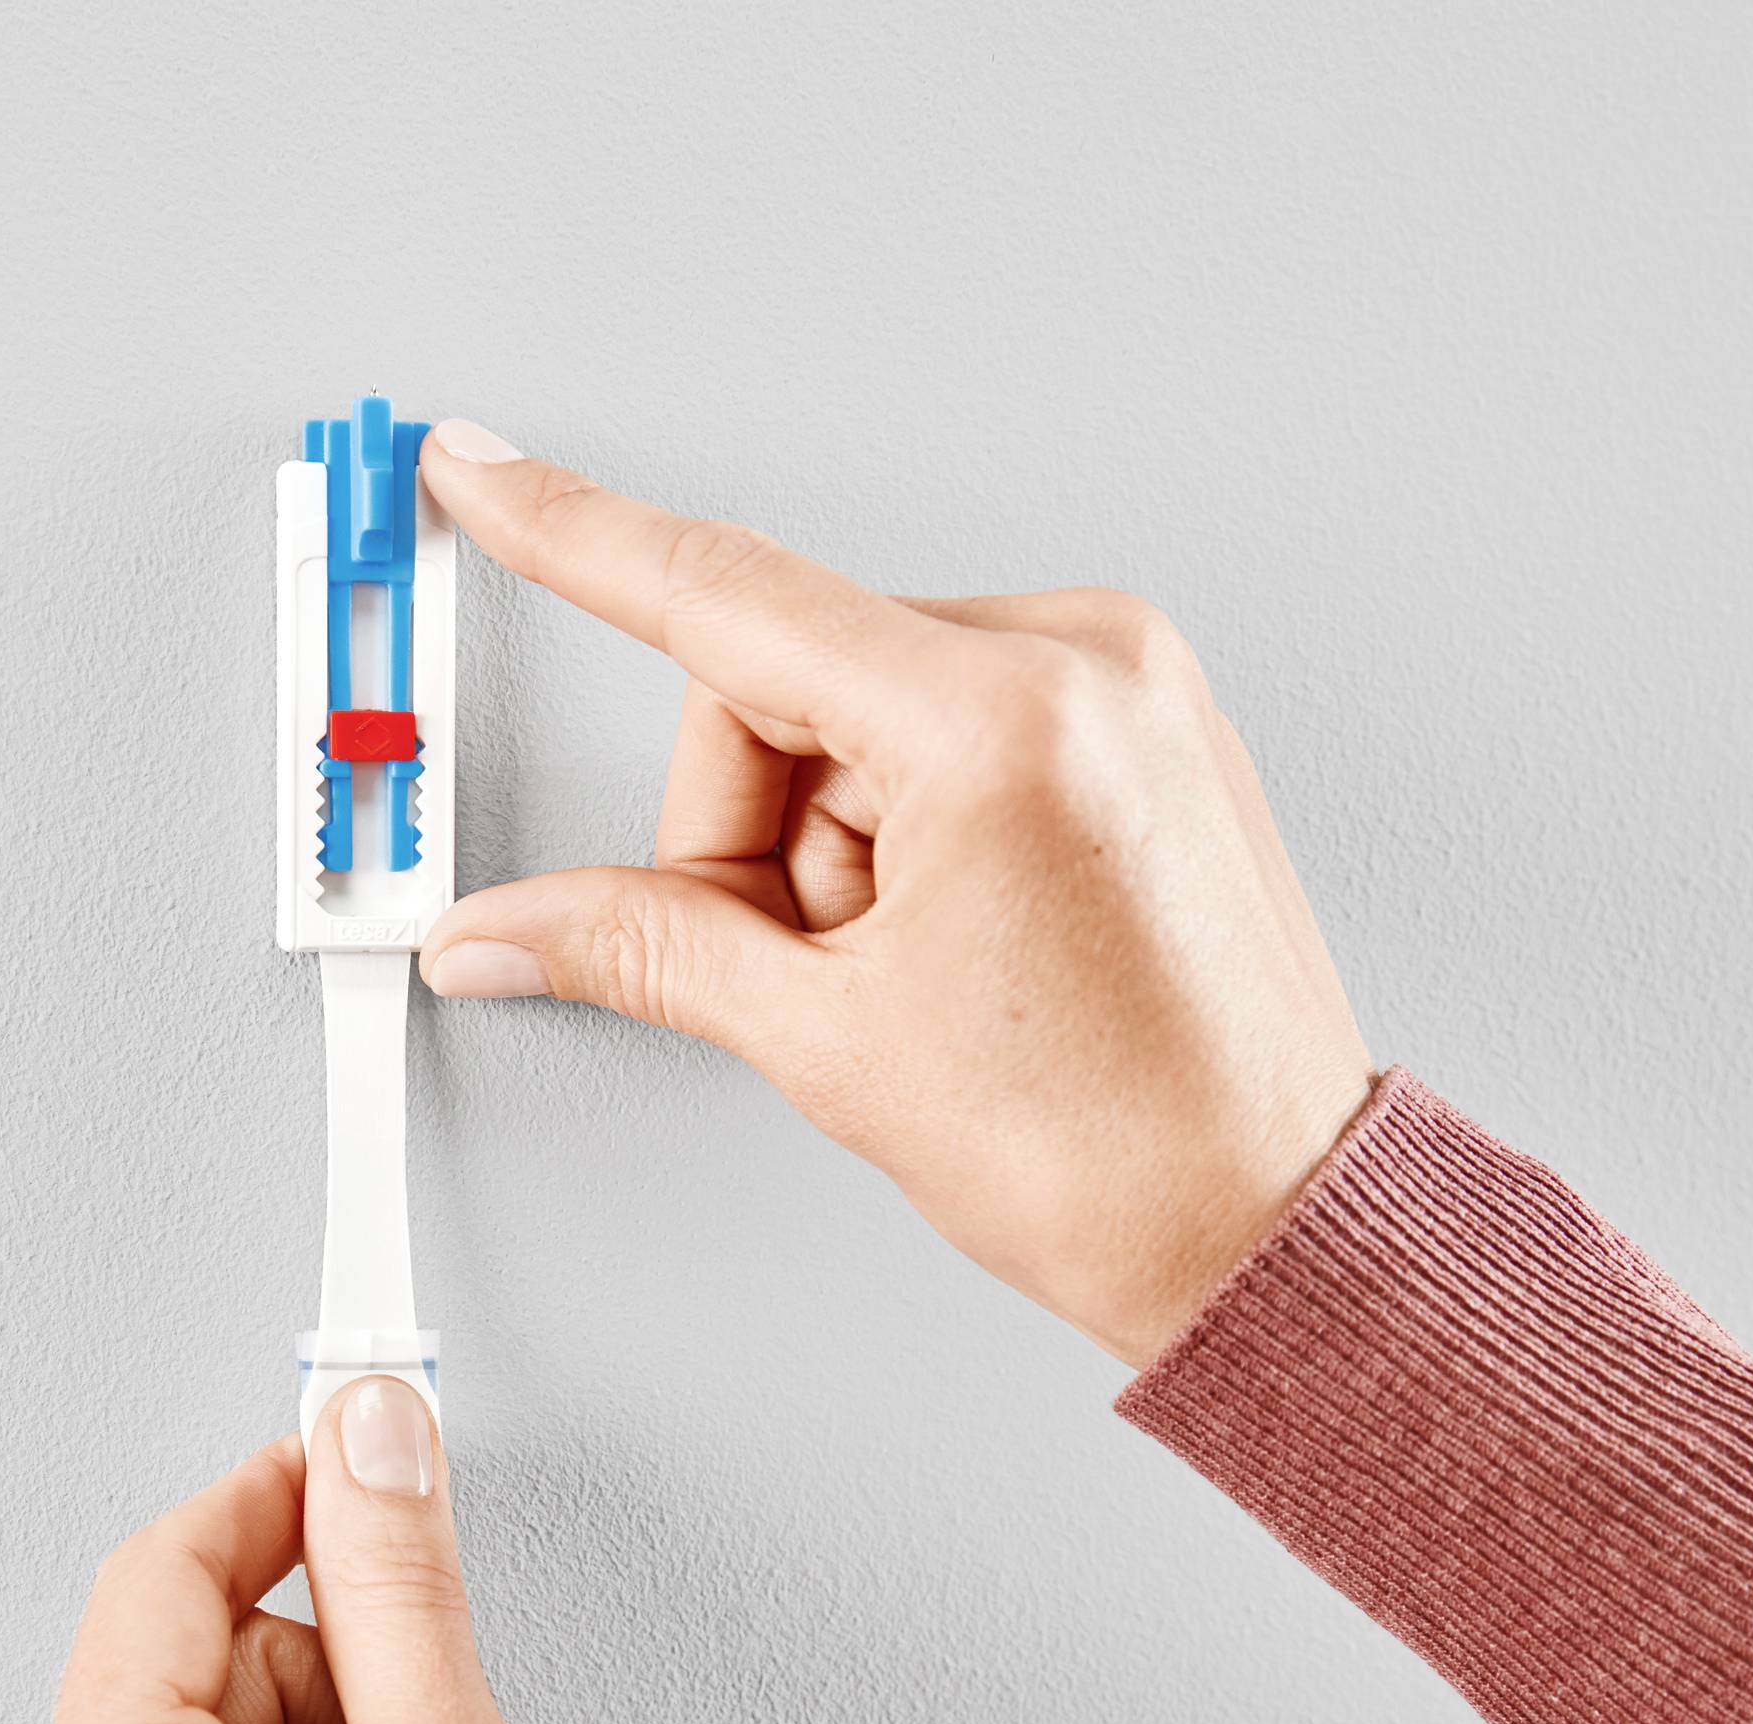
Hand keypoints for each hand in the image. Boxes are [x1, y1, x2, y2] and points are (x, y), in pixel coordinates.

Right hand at [415, 420, 1376, 1366]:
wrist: (1271, 1223)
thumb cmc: (1113, 1153)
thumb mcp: (831, 1042)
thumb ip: (642, 948)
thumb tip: (505, 925)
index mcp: (1002, 722)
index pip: (726, 599)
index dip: (574, 536)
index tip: (480, 470)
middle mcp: (1081, 664)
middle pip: (783, 684)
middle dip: (751, 836)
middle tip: (813, 971)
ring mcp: (1124, 685)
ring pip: (858, 713)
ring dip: (834, 844)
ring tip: (915, 973)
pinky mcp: (1139, 720)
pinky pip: (948, 726)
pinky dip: (907, 826)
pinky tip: (958, 936)